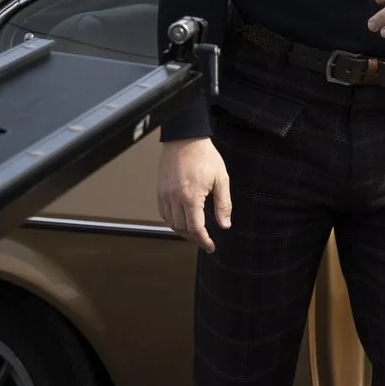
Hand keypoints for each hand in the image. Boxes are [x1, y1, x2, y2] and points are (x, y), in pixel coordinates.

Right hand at [156, 138, 230, 253]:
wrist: (185, 138)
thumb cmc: (204, 156)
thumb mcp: (221, 179)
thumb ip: (223, 204)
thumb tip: (225, 225)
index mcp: (191, 197)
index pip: (195, 228)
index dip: (204, 241)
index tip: (210, 247)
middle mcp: (174, 198)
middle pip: (182, 228)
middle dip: (194, 238)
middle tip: (204, 241)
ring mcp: (165, 194)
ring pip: (171, 223)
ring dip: (182, 231)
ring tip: (194, 233)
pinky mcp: (159, 190)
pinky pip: (163, 212)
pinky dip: (171, 221)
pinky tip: (180, 221)